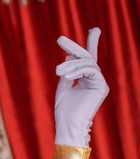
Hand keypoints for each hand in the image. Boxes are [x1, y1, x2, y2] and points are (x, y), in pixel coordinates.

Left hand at [54, 29, 108, 146]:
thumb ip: (66, 74)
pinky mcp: (101, 86)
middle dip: (74, 47)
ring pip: (86, 63)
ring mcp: (99, 83)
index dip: (87, 45)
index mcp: (86, 81)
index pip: (87, 61)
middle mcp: (95, 80)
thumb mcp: (62, 88)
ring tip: (57, 72)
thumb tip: (69, 58)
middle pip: (86, 58)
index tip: (88, 31)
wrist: (68, 126)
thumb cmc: (63, 112)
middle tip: (59, 38)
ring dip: (70, 65)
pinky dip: (77, 70)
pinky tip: (67, 76)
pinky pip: (90, 69)